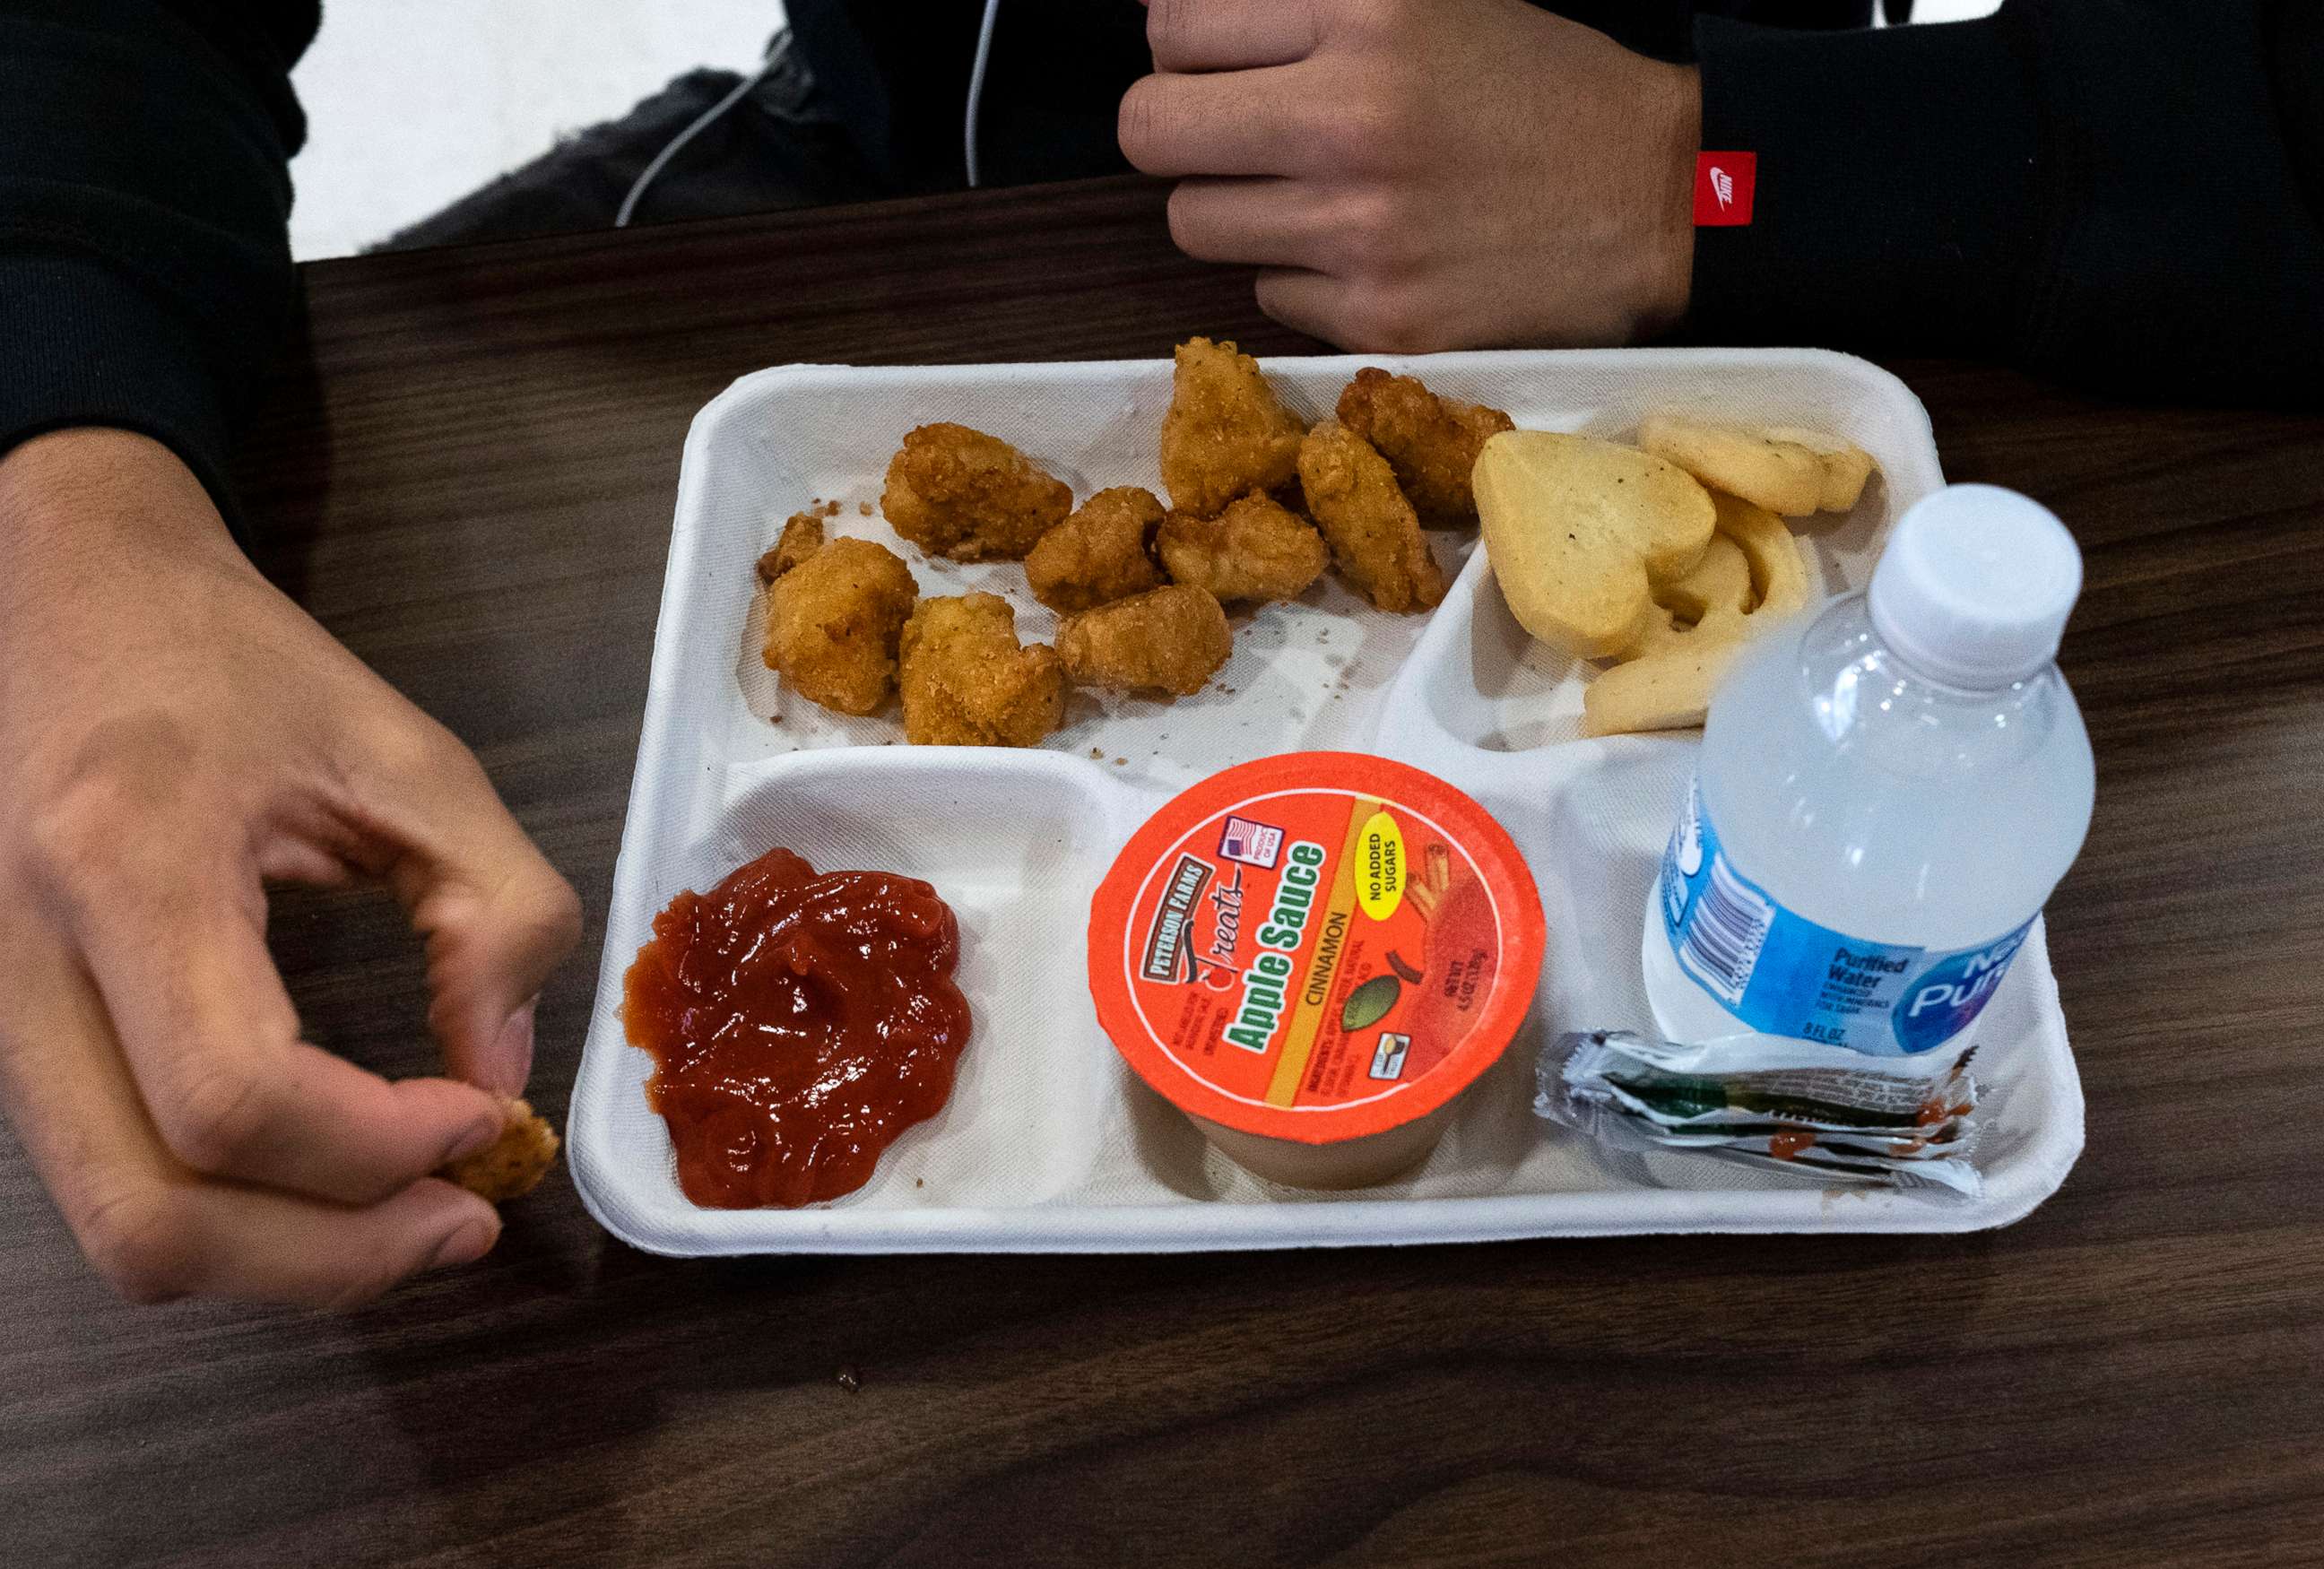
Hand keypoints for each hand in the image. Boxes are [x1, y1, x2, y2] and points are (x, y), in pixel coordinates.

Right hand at [0, 430, 581, 1307]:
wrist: (65, 594)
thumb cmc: (235, 664)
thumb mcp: (411, 757)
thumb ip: (497, 912)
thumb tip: (504, 1081)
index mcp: (127, 865)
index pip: (233, 1098)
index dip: (375, 1149)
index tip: (484, 1118)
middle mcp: (23, 964)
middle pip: (149, 1217)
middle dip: (328, 1260)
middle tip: (464, 1223)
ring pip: (119, 1225)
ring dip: (284, 1256)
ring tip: (417, 1209)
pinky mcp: (12, 1039)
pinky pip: (114, 1178)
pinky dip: (237, 1213)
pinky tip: (337, 1173)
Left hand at [1120, 0, 1699, 350]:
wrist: (1664, 203)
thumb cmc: (1542, 92)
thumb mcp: (1433, 2)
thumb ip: (1304, 10)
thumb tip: (1169, 24)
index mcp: (1367, 15)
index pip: (1173, 26)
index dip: (1182, 48)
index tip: (1214, 64)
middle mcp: (1351, 118)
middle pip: (1150, 132)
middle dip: (1177, 131)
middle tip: (1228, 136)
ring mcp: (1360, 231)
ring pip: (1196, 223)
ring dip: (1237, 208)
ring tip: (1315, 193)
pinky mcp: (1377, 320)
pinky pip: (1266, 296)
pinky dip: (1300, 276)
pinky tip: (1370, 251)